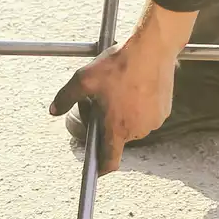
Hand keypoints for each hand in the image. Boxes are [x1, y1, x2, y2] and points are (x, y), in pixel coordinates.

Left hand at [50, 1, 197, 174]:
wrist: (152, 48)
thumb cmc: (119, 64)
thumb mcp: (84, 79)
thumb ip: (66, 97)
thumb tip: (54, 110)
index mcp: (117, 128)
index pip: (110, 161)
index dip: (102, 168)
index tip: (97, 169)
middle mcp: (137, 130)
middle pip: (119, 137)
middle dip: (110, 124)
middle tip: (104, 101)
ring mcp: (153, 122)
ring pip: (133, 127)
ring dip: (125, 116)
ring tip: (121, 91)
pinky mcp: (164, 112)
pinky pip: (148, 117)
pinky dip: (141, 109)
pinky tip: (136, 89)